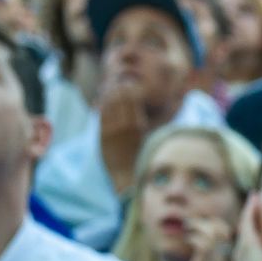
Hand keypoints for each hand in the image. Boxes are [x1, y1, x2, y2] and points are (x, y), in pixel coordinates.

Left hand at [98, 79, 152, 193]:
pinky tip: (102, 102)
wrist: (127, 177)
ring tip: (109, 89)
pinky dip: (101, 106)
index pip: (130, 99)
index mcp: (137, 125)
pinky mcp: (101, 136)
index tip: (128, 84)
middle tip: (117, 83)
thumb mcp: (149, 137)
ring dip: (108, 95)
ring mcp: (111, 131)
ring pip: (107, 105)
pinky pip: (100, 116)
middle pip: (118, 99)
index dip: (128, 89)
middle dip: (117, 89)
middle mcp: (124, 126)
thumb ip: (150, 122)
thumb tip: (161, 107)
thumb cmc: (142, 157)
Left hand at [182, 215, 233, 260]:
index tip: (199, 222)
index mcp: (226, 256)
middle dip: (206, 221)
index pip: (226, 230)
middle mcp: (224, 256)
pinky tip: (187, 241)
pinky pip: (203, 244)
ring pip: (212, 233)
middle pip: (221, 228)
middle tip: (190, 223)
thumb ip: (206, 255)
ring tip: (187, 228)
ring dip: (197, 227)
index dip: (214, 222)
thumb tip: (197, 242)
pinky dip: (193, 238)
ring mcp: (217, 260)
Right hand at [231, 198, 261, 260]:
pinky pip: (247, 220)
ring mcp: (243, 247)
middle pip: (245, 231)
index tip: (260, 223)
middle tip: (253, 202)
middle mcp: (241, 254)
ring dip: (249, 209)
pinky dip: (250, 208)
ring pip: (245, 223)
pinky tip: (254, 197)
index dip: (254, 231)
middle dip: (248, 217)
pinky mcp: (248, 242)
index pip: (251, 244)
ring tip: (254, 197)